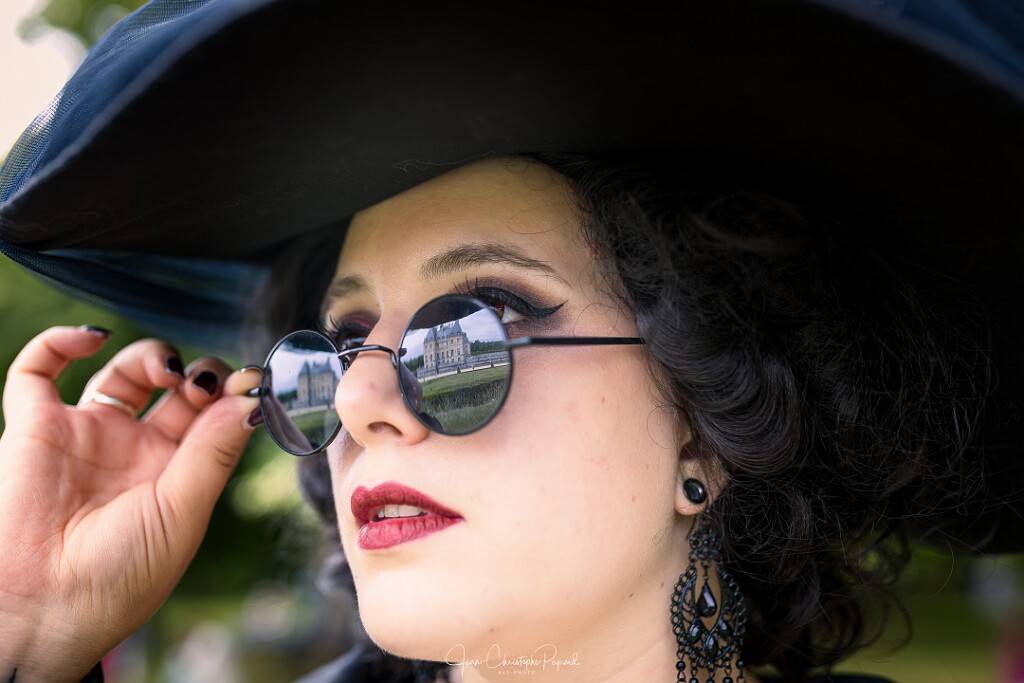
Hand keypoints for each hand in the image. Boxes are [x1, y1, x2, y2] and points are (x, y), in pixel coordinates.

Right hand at [0, 326, 262, 681]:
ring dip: (152, 355)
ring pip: (124, 371)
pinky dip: (61, 341)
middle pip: (177, 386)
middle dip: (200, 373)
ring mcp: (86, 434)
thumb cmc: (121, 575)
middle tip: (204, 385)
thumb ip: (213, 452)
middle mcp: (134, 447)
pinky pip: (38, 371)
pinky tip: (92, 337)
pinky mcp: (35, 427)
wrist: (46, 608)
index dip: (232, 392)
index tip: (252, 381)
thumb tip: (252, 401)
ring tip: (169, 372)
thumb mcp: (183, 512)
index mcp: (176, 470)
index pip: (213, 413)